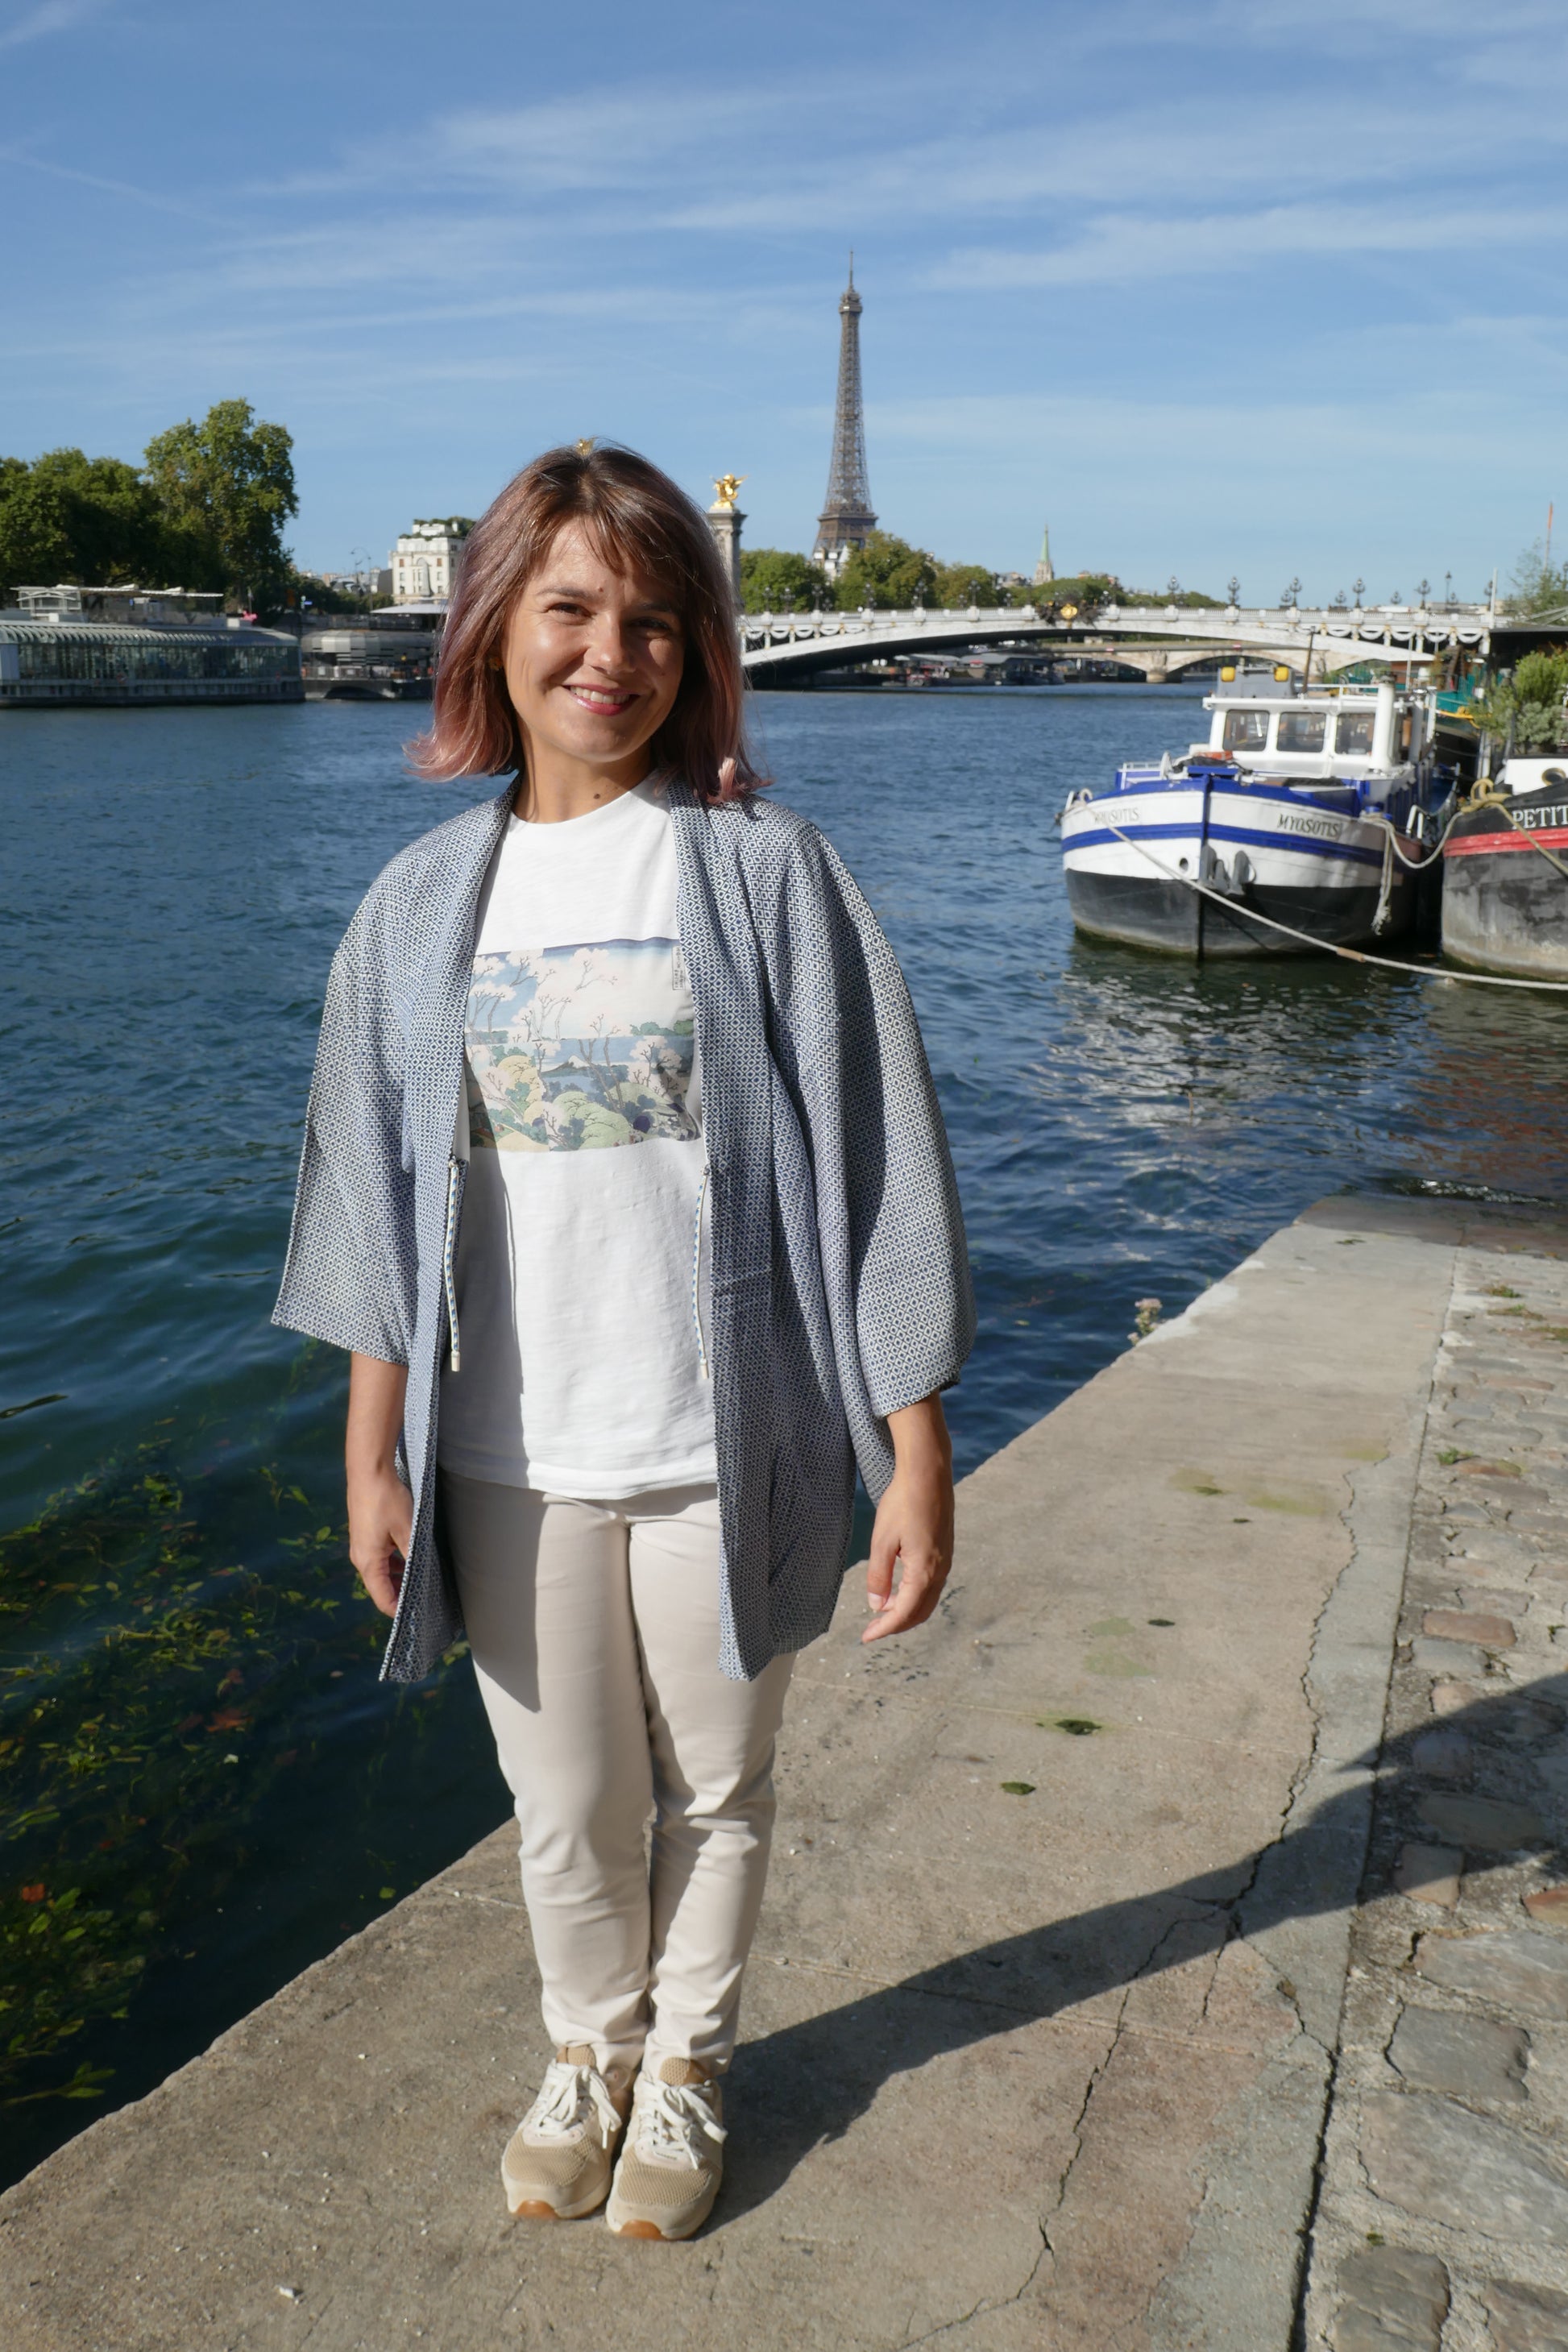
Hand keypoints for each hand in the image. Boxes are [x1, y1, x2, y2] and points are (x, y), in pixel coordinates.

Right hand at [347, 1465, 411, 1616]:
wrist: (368, 1469)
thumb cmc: (386, 1499)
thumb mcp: (407, 1530)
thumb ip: (413, 1556)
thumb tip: (421, 1575)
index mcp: (368, 1562)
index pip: (383, 1599)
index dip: (400, 1611)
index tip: (419, 1616)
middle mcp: (361, 1557)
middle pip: (381, 1587)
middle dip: (402, 1594)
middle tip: (427, 1598)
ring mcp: (361, 1545)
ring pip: (381, 1571)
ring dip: (399, 1577)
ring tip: (423, 1579)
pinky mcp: (365, 1534)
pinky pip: (380, 1557)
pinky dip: (394, 1562)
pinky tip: (410, 1557)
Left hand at [863, 1394, 954, 1644]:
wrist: (929, 1474)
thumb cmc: (903, 1503)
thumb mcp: (882, 1541)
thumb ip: (879, 1576)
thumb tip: (877, 1605)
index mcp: (924, 1571)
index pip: (904, 1613)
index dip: (885, 1628)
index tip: (866, 1637)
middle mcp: (940, 1570)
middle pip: (920, 1612)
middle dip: (896, 1624)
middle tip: (873, 1628)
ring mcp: (945, 1560)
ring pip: (928, 1599)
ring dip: (907, 1611)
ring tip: (883, 1611)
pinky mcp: (945, 1550)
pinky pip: (932, 1584)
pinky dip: (915, 1596)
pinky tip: (899, 1588)